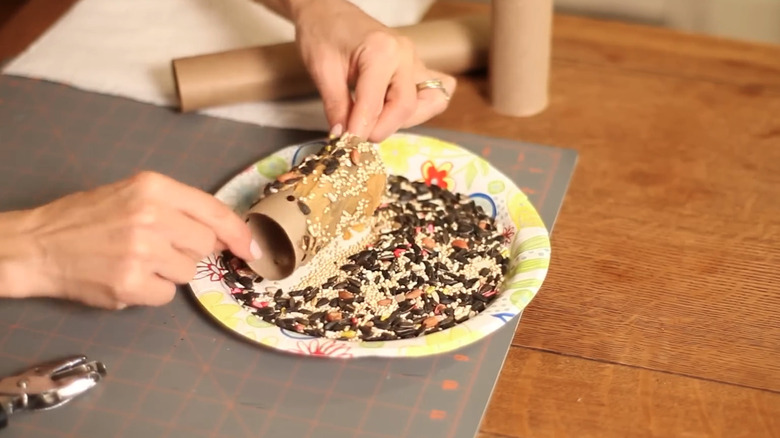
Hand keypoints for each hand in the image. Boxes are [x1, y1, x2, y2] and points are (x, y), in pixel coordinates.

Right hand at [7, 171, 256, 308]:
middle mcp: (151, 215)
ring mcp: (142, 250)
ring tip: (135, 261)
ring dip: (168, 272)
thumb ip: (178, 209)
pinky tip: (126, 277)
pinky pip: (166, 295)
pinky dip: (150, 291)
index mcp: (153, 187)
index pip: (214, 211)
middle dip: (188, 251)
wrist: (37, 246)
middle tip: (156, 248)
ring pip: (188, 272)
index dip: (238, 233)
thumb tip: (222, 235)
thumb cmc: (86, 219)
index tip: (251, 249)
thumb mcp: (133, 195)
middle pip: (204, 245)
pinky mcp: (131, 282)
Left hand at [290, 0, 455, 141]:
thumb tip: (344, 138)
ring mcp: (415, 61)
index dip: (361, 129)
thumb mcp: (322, 71)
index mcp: (381, 51)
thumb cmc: (323, 34)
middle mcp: (406, 55)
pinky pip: (435, 93)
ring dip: (402, 120)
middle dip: (382, 128)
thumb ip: (336, 107)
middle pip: (406, 107)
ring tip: (374, 122)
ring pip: (428, 103)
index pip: (376, 104)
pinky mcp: (418, 68)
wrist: (328, 11)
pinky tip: (394, 111)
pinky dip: (421, 109)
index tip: (348, 147)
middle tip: (358, 137)